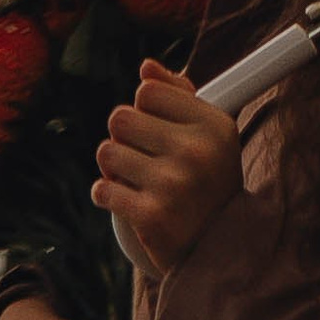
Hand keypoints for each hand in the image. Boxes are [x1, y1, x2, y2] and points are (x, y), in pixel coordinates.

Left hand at [93, 58, 242, 280]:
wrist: (218, 251)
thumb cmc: (208, 183)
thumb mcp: (209, 136)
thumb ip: (179, 96)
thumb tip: (147, 67)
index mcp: (214, 125)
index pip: (147, 91)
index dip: (145, 112)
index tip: (159, 133)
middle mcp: (197, 151)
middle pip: (120, 118)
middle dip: (125, 140)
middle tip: (147, 161)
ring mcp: (174, 183)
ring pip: (106, 151)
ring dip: (115, 169)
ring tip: (140, 183)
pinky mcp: (151, 215)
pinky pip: (102, 188)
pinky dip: (108, 195)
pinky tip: (130, 203)